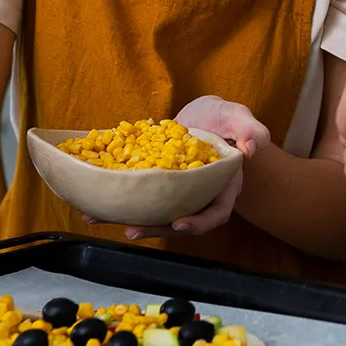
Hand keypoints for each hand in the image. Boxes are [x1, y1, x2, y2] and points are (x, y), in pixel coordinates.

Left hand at [87, 96, 268, 240]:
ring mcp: (176, 194)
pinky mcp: (157, 186)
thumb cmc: (226, 118)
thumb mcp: (239, 117)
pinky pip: (139, 198)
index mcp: (223, 186)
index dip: (200, 223)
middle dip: (155, 228)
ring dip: (129, 219)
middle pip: (180, 220)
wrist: (204, 116)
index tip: (180, 223)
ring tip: (100, 218)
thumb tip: (251, 148)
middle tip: (131, 229)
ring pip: (156, 213)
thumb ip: (252, 130)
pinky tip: (93, 202)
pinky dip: (118, 202)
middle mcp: (198, 196)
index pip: (217, 213)